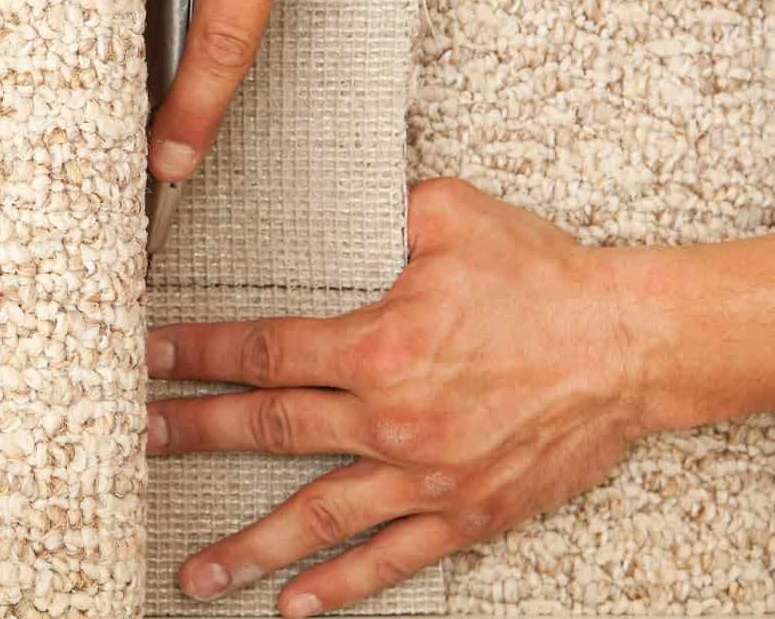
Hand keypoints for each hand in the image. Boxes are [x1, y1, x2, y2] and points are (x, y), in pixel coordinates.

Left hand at [144, 179, 649, 615]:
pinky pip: (392, 558)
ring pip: (317, 517)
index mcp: (380, 344)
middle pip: (268, 431)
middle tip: (139, 448)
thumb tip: (349, 197)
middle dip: (194, 436)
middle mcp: (392, 419)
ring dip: (249, 547)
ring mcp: (429, 476)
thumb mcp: (455, 213)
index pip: (263, 351)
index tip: (151, 360)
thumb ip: (387, 209)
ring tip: (194, 573)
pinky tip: (294, 607)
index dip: (199, 355)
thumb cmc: (548, 277)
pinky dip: (341, 586)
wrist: (635, 346)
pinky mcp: (468, 512)